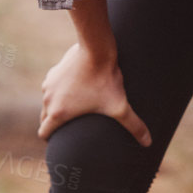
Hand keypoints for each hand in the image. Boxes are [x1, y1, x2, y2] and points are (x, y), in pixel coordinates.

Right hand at [38, 43, 152, 146]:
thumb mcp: (120, 106)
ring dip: (58, 105)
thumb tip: (148, 143)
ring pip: (48, 101)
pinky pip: (52, 87)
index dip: (51, 139)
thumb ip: (133, 126)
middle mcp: (48, 99)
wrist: (97, 49)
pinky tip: (76, 88)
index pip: (44, 133)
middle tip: (71, 126)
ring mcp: (48, 84)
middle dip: (55, 123)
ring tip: (75, 107)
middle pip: (45, 118)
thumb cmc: (106, 80)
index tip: (61, 139)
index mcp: (58, 113)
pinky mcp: (53, 71)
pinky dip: (60, 90)